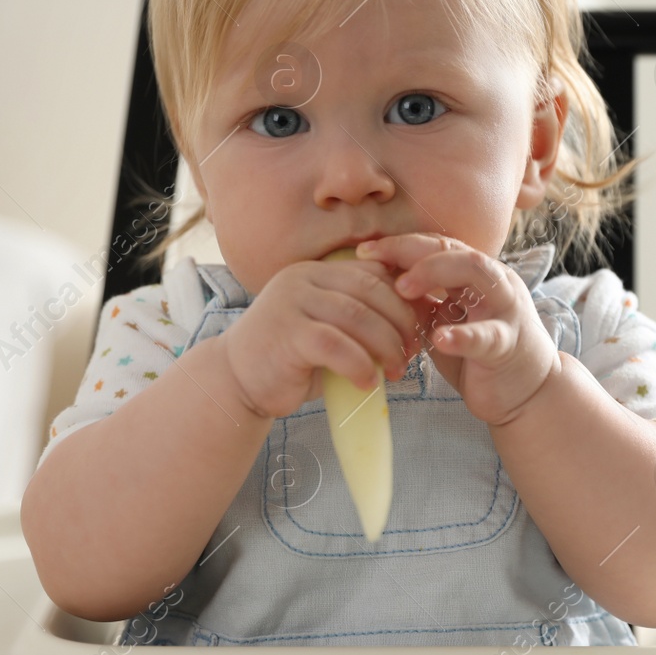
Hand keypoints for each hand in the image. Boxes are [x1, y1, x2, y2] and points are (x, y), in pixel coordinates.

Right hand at [220, 257, 422, 419]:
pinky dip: (360, 365)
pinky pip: (336, 345)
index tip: (418, 330)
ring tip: (396, 371)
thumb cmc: (292, 360)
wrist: (236, 381)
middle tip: (411, 354)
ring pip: (358, 316)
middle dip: (400, 323)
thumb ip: (363, 319)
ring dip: (386, 347)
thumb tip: (419, 319)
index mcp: (318, 272)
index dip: (404, 300)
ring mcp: (293, 302)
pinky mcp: (287, 333)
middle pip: (371, 290)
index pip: (374, 273)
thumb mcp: (331, 330)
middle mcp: (304, 278)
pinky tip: (368, 382)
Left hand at [355, 233, 557, 426]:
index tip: (364, 251)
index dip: (400, 244)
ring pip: (477, 274)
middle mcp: (496, 283)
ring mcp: (505, 310)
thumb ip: (423, 302)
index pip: (438, 245)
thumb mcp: (446, 322)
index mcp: (478, 275)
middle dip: (410, 250)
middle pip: (454, 250)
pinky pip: (487, 335)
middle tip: (373, 260)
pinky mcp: (508, 345)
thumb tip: (376, 286)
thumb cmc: (482, 356)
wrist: (527, 393)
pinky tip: (438, 339)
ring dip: (435, 273)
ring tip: (401, 288)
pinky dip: (462, 335)